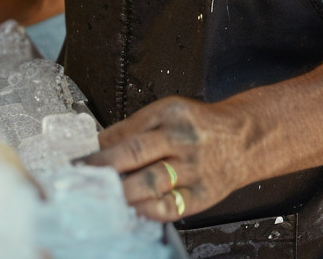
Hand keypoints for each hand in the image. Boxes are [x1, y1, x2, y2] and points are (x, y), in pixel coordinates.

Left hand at [82, 96, 252, 222]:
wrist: (244, 139)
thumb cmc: (199, 125)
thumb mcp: (166, 112)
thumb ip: (133, 127)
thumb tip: (98, 144)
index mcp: (168, 115)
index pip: (125, 132)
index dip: (98, 149)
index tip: (78, 160)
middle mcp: (181, 140)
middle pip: (135, 154)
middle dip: (104, 168)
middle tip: (82, 178)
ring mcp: (193, 169)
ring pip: (151, 183)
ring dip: (122, 191)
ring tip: (102, 195)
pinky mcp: (203, 194)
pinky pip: (171, 207)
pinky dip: (148, 210)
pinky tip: (133, 208)